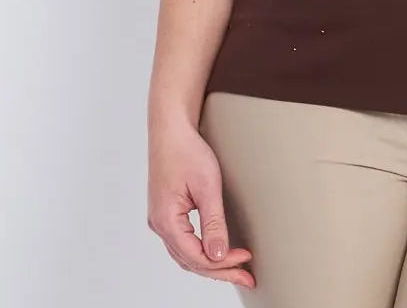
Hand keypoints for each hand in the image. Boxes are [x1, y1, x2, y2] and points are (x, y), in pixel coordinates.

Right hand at [147, 117, 256, 290]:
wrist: (171, 129)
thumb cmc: (187, 151)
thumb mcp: (206, 186)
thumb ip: (213, 223)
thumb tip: (218, 256)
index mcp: (166, 221)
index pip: (196, 257)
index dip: (223, 264)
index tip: (246, 260)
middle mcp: (160, 225)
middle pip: (191, 261)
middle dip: (220, 271)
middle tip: (246, 276)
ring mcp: (161, 219)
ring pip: (186, 254)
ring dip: (211, 263)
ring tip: (235, 269)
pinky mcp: (167, 212)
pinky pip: (183, 242)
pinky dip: (201, 251)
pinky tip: (216, 252)